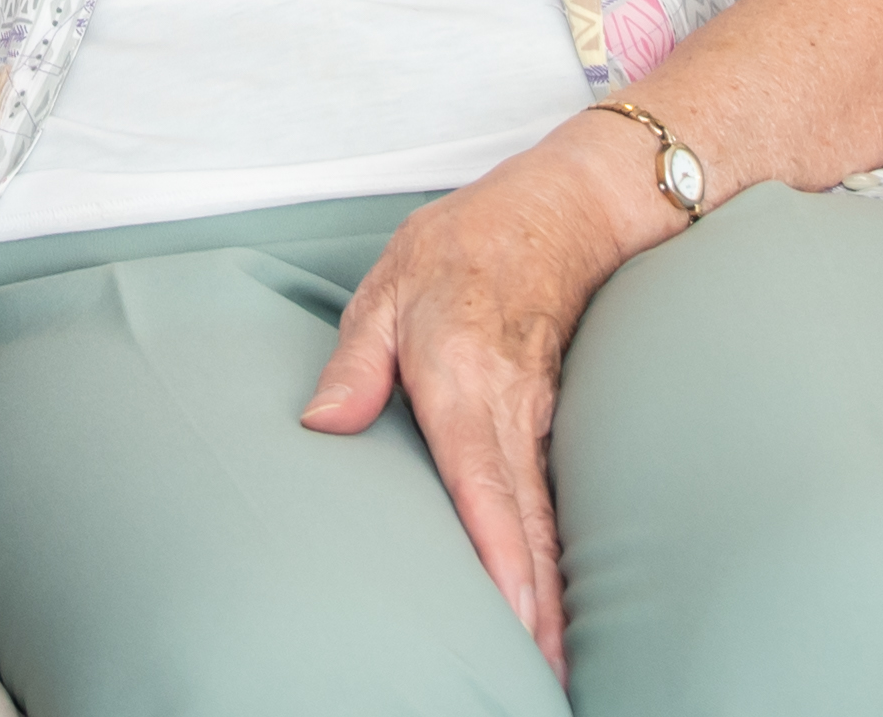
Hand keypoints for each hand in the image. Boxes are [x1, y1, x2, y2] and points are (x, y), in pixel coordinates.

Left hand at [299, 138, 660, 682]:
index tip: (512, 615)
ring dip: (552, 598)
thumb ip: (354, 363)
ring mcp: (541, 421)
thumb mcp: (387, 286)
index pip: (483, 482)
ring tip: (550, 668)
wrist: (562, 211)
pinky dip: (554, 560)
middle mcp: (511, 412)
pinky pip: (553, 503)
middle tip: (539, 675)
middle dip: (536, 608)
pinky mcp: (552, 425)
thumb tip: (319, 426)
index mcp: (462, 381)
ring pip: (548, 523)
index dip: (500, 554)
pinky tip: (551, 609)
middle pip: (528, 526)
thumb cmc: (466, 246)